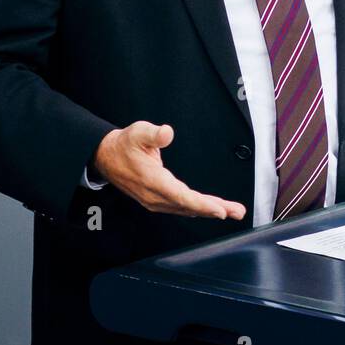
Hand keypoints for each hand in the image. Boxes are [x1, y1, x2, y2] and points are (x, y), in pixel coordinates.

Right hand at [93, 121, 246, 219]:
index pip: (181, 196)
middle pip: (189, 206)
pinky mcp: (157, 200)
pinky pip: (182, 207)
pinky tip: (212, 208)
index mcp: (152, 181)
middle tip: (237, 211)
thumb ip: (153, 134)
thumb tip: (167, 133)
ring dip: (210, 210)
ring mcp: (155, 201)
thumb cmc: (124, 145)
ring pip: (187, 209)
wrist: (107, 157)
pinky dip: (199, 209)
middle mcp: (155, 195)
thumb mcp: (138, 132)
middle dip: (215, 209)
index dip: (202, 204)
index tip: (220, 210)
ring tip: (232, 211)